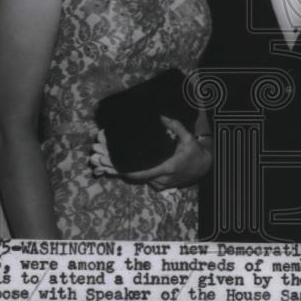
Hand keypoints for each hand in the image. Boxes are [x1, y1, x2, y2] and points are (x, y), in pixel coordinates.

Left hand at [89, 117, 212, 189]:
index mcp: (167, 167)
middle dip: (114, 168)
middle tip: (96, 159)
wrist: (204, 168)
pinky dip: (127, 174)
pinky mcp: (158, 185)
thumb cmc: (194, 152)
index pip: (142, 172)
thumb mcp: (187, 137)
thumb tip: (159, 115)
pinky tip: (111, 169)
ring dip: (118, 171)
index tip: (110, 164)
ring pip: (135, 178)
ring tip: (99, 162)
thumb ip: (174, 126)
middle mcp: (160, 179)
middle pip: (133, 175)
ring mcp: (159, 184)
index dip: (125, 169)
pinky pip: (141, 179)